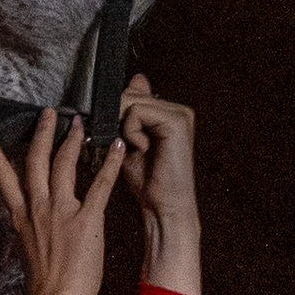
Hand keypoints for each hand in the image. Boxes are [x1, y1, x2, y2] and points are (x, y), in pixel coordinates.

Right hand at [0, 110, 126, 294]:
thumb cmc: (46, 283)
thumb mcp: (28, 250)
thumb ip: (30, 229)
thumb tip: (31, 223)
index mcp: (22, 217)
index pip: (4, 178)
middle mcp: (38, 208)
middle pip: (36, 161)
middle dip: (41, 133)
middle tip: (48, 113)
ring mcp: (61, 211)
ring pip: (63, 165)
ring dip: (71, 140)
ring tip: (78, 122)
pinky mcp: (87, 218)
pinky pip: (100, 184)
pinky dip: (110, 164)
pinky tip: (117, 148)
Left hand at [116, 74, 202, 294]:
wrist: (164, 207)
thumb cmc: (149, 181)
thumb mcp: (129, 143)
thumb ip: (126, 117)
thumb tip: (125, 87)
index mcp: (168, 112)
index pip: (131, 92)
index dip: (116, 111)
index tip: (114, 133)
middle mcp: (177, 109)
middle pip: (129, 94)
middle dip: (117, 119)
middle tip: (125, 145)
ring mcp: (180, 114)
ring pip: (130, 101)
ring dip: (124, 127)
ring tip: (138, 149)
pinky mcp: (177, 122)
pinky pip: (137, 112)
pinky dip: (131, 132)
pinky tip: (143, 149)